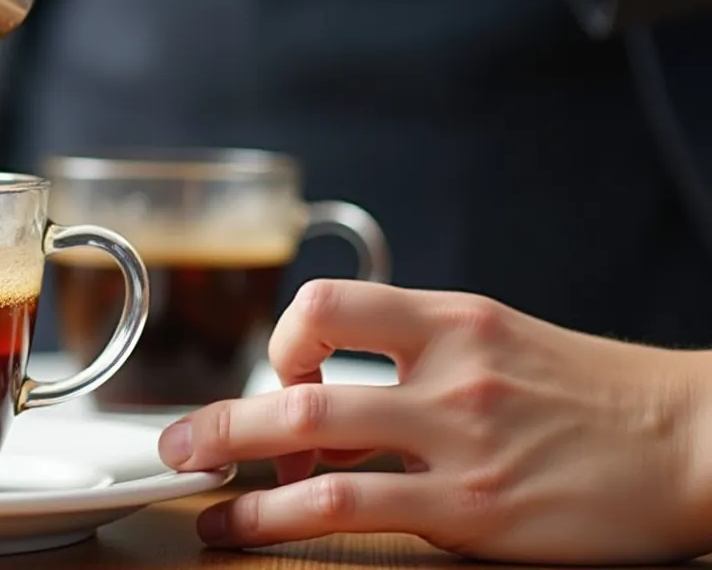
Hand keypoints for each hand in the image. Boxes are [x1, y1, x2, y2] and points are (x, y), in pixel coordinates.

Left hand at [157, 279, 711, 562]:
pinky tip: (248, 532)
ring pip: (310, 441)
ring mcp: (459, 439)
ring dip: (233, 465)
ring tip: (192, 488)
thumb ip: (420, 361)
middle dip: (220, 413)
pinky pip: (351, 507)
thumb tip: (335, 400)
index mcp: (453, 319)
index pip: (327, 303)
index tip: (271, 376)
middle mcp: (448, 369)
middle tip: (175, 439)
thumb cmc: (600, 399)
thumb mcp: (505, 345)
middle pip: (299, 376)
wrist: (698, 441)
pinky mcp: (475, 510)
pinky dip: (279, 520)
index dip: (277, 339)